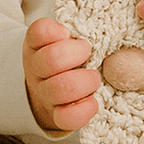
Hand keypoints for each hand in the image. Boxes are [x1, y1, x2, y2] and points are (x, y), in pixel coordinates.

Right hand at [23, 17, 99, 132]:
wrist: (53, 92)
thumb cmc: (68, 57)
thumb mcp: (66, 37)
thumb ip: (79, 28)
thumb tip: (105, 25)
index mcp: (38, 44)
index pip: (39, 32)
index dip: (56, 32)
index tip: (69, 33)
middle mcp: (37, 68)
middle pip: (51, 60)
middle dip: (76, 55)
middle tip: (88, 53)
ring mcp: (45, 93)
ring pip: (58, 89)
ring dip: (83, 82)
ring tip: (94, 78)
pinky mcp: (56, 116)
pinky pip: (66, 117)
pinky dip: (84, 109)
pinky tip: (92, 100)